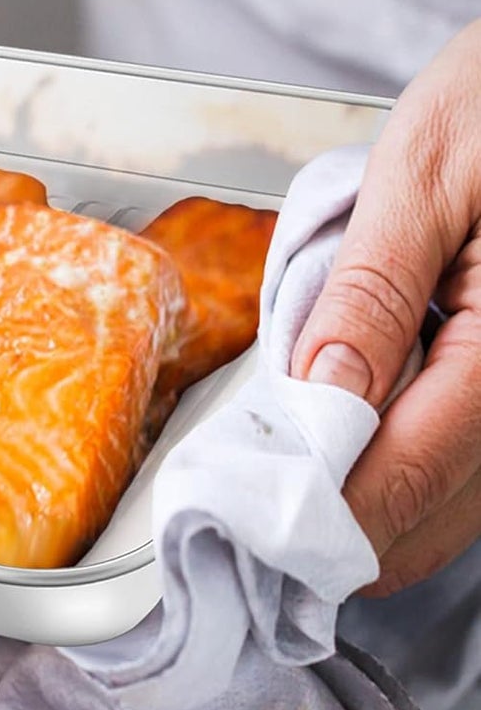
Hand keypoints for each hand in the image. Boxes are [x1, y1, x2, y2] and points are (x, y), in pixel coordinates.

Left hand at [292, 20, 480, 595]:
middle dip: (348, 531)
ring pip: (467, 502)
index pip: (416, 463)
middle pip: (445, 506)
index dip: (329, 512)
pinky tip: (352, 467)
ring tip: (288, 512)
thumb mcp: (427, 174)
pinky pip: (479, 464)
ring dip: (382, 520)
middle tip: (253, 535)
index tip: (251, 533)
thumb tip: (323, 394)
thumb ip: (373, 292)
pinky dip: (414, 480)